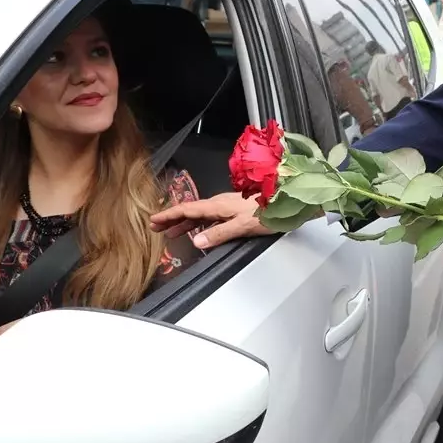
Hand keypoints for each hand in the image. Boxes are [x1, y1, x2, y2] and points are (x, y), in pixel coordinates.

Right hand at [150, 192, 271, 249]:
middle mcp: (221, 203)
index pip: (187, 210)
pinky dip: (200, 224)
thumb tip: (196, 242)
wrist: (288, 201)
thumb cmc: (268, 211)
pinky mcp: (236, 211)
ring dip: (185, 223)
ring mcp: (228, 206)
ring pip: (201, 215)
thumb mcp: (242, 226)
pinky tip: (200, 231)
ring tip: (172, 232)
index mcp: (218, 205)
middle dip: (172, 218)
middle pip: (191, 211)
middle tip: (156, 227)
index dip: (169, 215)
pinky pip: (211, 218)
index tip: (154, 220)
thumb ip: (218, 234)